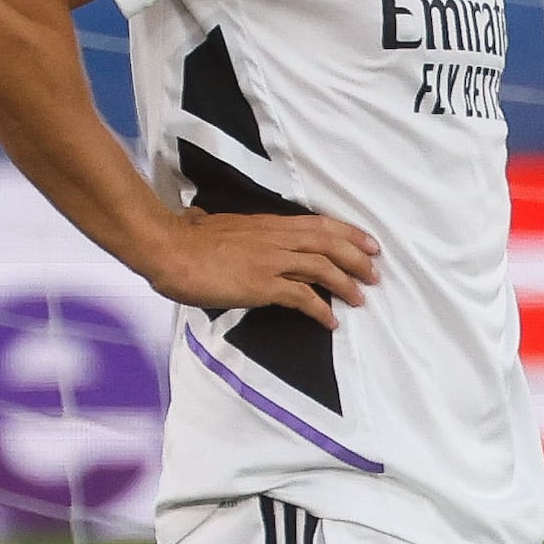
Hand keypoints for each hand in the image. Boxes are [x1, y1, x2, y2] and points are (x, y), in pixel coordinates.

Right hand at [144, 203, 380, 323]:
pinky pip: (302, 296)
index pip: (318, 224)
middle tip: (376, 272)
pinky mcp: (262, 284)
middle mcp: (275, 238)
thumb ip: (228, 229)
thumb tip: (211, 222)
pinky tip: (330, 321)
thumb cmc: (184, 239)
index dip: (348, 232)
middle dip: (357, 257)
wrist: (167, 249)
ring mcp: (270, 260)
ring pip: (323, 267)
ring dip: (347, 284)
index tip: (368, 242)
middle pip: (329, 243)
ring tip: (361, 298)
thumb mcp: (216, 226)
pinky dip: (321, 309)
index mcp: (267, 224)